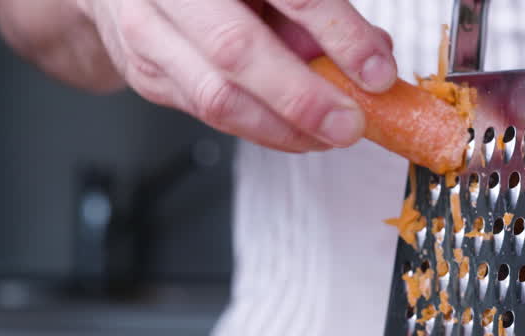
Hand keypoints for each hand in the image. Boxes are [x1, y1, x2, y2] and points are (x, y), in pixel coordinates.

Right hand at [74, 0, 396, 151]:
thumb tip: (373, 53)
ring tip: (328, 135)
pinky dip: (261, 130)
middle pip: (236, 50)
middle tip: (348, 124)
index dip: (338, 32)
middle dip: (303, 98)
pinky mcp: (147, 75)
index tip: (377, 71)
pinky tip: (295, 133)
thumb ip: (317, 8)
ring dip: (283, 127)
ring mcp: (149, 31)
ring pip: (216, 96)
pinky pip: (209, 115)